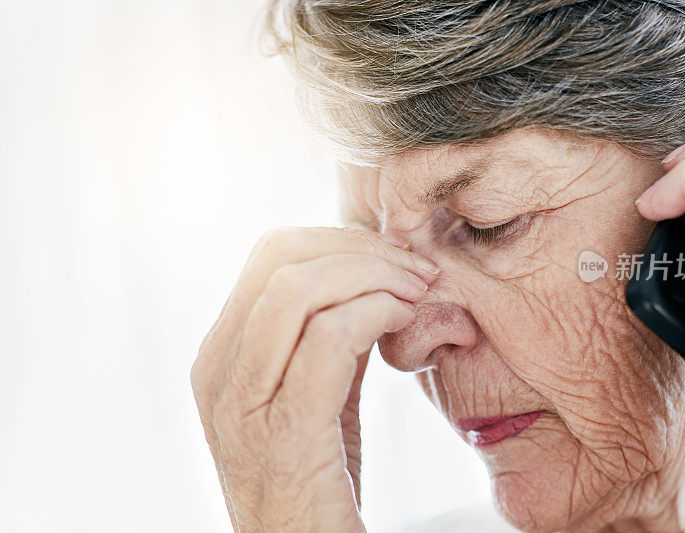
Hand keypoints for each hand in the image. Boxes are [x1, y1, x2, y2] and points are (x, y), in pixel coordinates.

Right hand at [190, 227, 437, 531]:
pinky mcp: (283, 434)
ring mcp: (241, 402)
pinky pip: (329, 338)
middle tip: (416, 269)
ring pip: (298, 288)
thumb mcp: (319, 394)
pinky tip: (406, 322)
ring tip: (417, 292)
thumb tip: (372, 279)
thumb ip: (332, 337)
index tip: (396, 258)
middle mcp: (218, 369)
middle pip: (281, 257)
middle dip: (360, 249)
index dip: (342, 240)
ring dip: (373, 276)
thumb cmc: (318, 481)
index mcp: (223, 353)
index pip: (273, 254)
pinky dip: (377, 312)